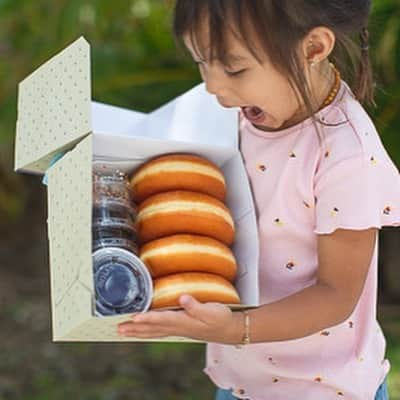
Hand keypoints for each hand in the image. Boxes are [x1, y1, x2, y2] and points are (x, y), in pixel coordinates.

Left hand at [117, 294, 241, 344]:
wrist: (229, 330)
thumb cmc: (220, 318)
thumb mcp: (211, 310)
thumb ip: (196, 305)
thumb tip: (183, 298)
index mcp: (184, 321)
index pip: (162, 320)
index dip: (147, 319)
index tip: (133, 318)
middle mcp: (178, 327)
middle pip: (152, 329)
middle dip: (135, 328)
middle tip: (118, 329)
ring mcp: (179, 329)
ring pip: (154, 332)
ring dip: (138, 332)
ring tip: (123, 331)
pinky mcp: (181, 328)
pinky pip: (159, 331)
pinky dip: (148, 331)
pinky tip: (142, 331)